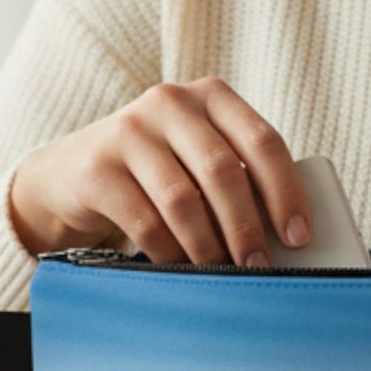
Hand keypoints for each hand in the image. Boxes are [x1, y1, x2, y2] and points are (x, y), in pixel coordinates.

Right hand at [8, 78, 310, 266]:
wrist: (71, 174)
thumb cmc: (156, 172)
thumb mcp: (197, 157)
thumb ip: (236, 177)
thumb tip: (285, 237)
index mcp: (209, 95)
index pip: (261, 140)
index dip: (286, 191)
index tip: (299, 235)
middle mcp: (170, 102)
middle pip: (223, 171)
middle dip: (247, 227)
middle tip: (260, 266)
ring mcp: (129, 131)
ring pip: (183, 200)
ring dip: (209, 247)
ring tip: (223, 275)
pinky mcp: (97, 168)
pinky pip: (144, 221)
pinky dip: (170, 253)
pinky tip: (181, 269)